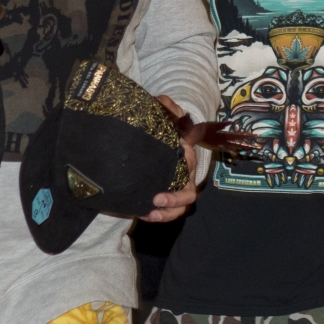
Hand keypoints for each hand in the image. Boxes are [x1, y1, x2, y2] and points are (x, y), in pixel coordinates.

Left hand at [143, 96, 198, 222]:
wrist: (132, 145)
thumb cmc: (150, 130)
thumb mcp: (156, 115)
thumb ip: (165, 107)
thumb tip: (173, 107)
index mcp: (184, 156)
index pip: (190, 164)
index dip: (186, 170)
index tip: (173, 170)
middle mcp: (182, 175)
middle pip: (189, 192)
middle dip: (176, 199)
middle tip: (157, 198)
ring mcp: (171, 188)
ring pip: (180, 207)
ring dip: (169, 213)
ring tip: (152, 213)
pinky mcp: (158, 198)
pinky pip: (166, 213)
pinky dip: (159, 216)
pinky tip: (145, 214)